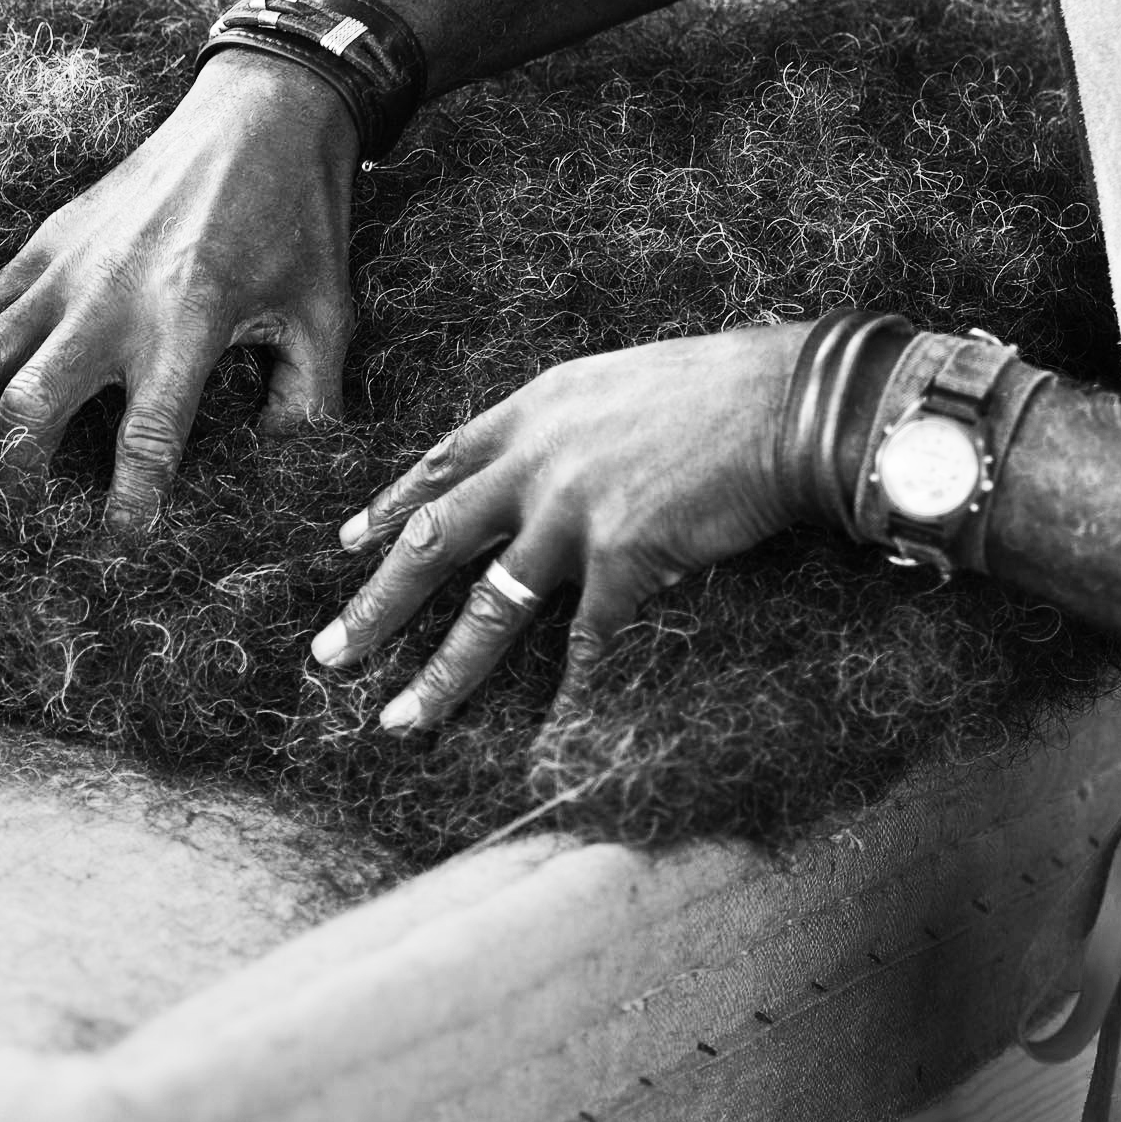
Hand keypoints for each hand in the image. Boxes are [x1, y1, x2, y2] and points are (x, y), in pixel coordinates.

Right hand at [0, 52, 358, 529]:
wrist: (261, 111)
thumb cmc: (298, 219)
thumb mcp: (325, 316)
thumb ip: (309, 402)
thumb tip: (280, 469)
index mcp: (189, 323)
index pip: (143, 441)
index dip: (128, 507)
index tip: (121, 547)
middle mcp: (114, 298)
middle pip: (28, 407)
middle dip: (21, 471)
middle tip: (35, 508)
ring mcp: (70, 264)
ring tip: (8, 444)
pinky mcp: (50, 236)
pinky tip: (9, 371)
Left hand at [314, 323, 814, 732]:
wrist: (790, 398)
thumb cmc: (722, 387)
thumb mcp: (619, 382)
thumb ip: (570, 426)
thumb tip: (549, 462)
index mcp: (535, 409)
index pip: (440, 463)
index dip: (389, 506)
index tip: (348, 543)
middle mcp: (538, 459)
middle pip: (434, 541)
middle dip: (375, 604)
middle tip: (330, 653)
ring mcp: (575, 509)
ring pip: (487, 608)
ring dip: (441, 673)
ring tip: (400, 720)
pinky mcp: (625, 554)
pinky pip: (586, 641)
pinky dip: (569, 695)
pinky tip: (547, 738)